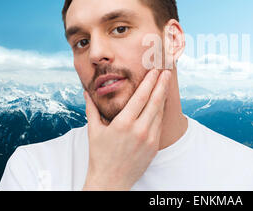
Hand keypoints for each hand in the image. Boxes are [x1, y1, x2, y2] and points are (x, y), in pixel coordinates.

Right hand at [82, 69, 170, 189]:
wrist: (110, 181)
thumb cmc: (100, 155)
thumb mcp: (93, 131)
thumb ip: (91, 109)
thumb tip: (86, 92)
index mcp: (123, 123)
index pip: (141, 96)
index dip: (150, 81)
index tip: (155, 70)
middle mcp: (139, 130)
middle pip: (155, 101)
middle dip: (162, 84)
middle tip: (166, 71)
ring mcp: (149, 139)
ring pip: (160, 112)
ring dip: (163, 97)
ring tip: (165, 84)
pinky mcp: (154, 147)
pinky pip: (160, 125)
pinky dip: (161, 112)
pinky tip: (161, 103)